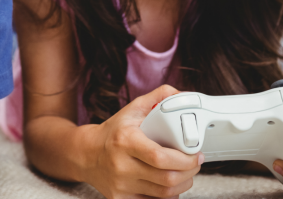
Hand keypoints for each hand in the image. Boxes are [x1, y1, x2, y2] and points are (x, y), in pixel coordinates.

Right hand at [84, 85, 202, 198]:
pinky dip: (168, 195)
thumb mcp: (131, 110)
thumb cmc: (112, 132)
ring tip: (185, 172)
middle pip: (166, 178)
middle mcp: (121, 165)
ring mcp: (121, 185)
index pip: (160, 157)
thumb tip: (179, 94)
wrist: (86, 153)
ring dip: (183, 184)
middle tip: (194, 163)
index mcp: (125, 141)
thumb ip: (156, 99)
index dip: (184, 160)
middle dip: (189, 172)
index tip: (195, 155)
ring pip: (164, 194)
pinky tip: (168, 183)